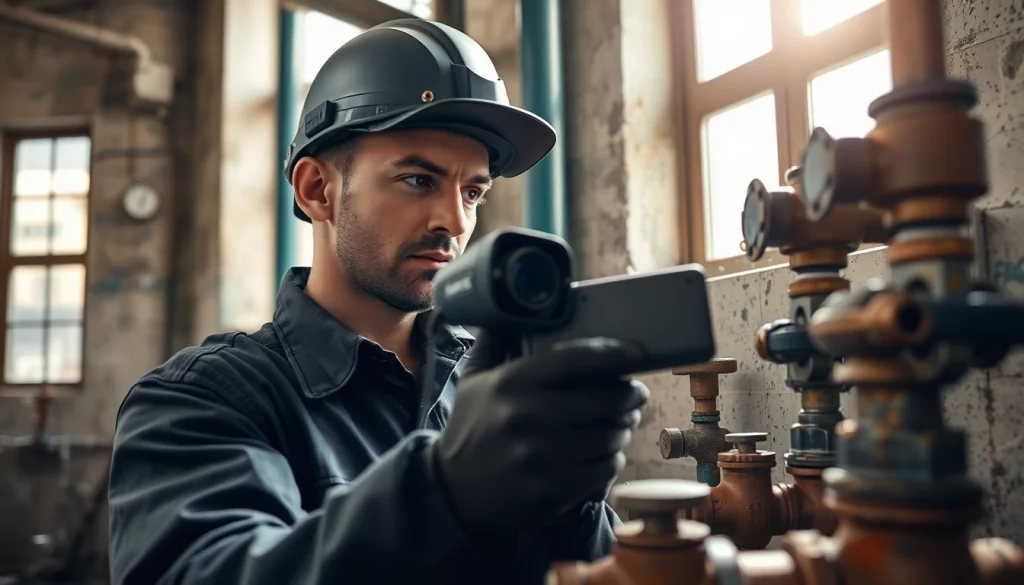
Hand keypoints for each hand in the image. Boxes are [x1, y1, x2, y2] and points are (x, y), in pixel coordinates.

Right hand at [433, 330, 649, 533]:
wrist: (454, 493)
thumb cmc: (470, 431)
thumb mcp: (472, 382)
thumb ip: (492, 344)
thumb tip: (506, 309)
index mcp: (511, 383)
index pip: (575, 359)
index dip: (613, 354)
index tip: (636, 353)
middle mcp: (527, 417)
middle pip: (604, 399)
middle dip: (629, 396)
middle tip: (634, 394)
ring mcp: (541, 456)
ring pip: (610, 436)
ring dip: (621, 429)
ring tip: (619, 424)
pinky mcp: (553, 490)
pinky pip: (604, 468)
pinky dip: (611, 460)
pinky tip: (604, 453)